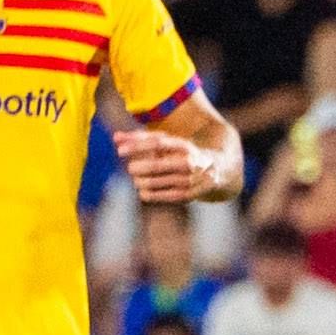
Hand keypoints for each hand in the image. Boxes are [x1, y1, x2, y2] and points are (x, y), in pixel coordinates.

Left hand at [115, 118, 234, 201]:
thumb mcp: (167, 143)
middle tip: (131, 168)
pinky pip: (167, 196)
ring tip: (137, 180)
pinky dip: (152, 194)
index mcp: (184, 145)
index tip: (119, 150)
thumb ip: (140, 139)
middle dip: (139, 167)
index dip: (137, 146)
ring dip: (143, 182)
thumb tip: (115, 138)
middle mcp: (190, 162)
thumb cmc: (184, 153)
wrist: (220, 170)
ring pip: (160, 182)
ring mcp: (191, 180)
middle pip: (158, 165)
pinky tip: (143, 192)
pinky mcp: (192, 194)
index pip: (157, 143)